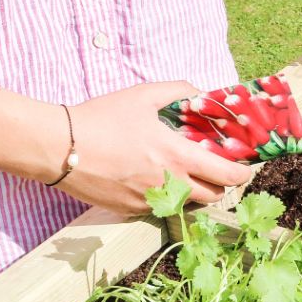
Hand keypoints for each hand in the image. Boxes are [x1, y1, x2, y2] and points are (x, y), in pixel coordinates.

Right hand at [52, 82, 250, 213]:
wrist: (57, 147)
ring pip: (189, 205)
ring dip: (195, 192)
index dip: (242, 173)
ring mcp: (151, 202)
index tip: (243, 166)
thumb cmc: (101, 118)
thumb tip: (200, 92)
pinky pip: (161, 208)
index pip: (228, 176)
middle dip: (220, 183)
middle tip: (213, 168)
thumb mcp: (143, 95)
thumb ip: (178, 91)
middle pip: (215, 195)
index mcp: (179, 157)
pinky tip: (152, 178)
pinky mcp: (131, 211)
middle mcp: (170, 185)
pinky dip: (166, 197)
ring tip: (184, 173)